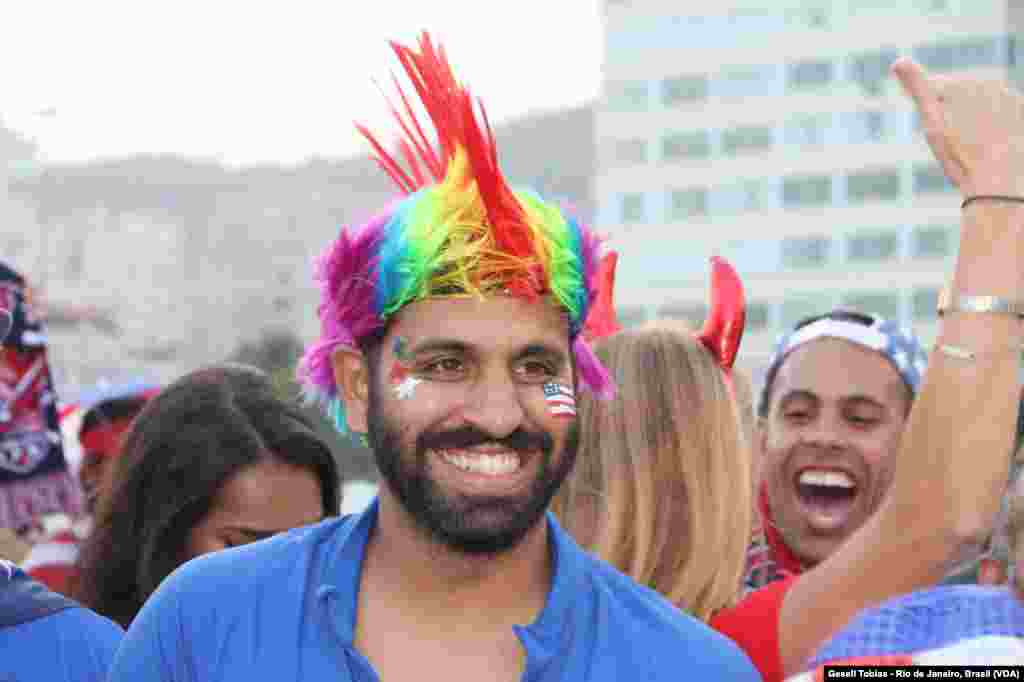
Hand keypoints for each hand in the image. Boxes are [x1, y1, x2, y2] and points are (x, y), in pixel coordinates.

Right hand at [893, 57, 1023, 196]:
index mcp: (962, 84)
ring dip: (974, 122)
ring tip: (974, 147)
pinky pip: (1001, 117)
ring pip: (980, 108)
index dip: (930, 113)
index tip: (939, 135)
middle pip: (959, 98)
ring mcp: (1010, 98)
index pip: (934, 90)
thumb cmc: (961, 155)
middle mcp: (990, 84)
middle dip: (953, 115)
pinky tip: (992, 146)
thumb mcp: (932, 122)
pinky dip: (995, 128)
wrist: (1000, 181)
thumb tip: (898, 61)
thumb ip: (918, 88)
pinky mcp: (1022, 113)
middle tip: (956, 144)